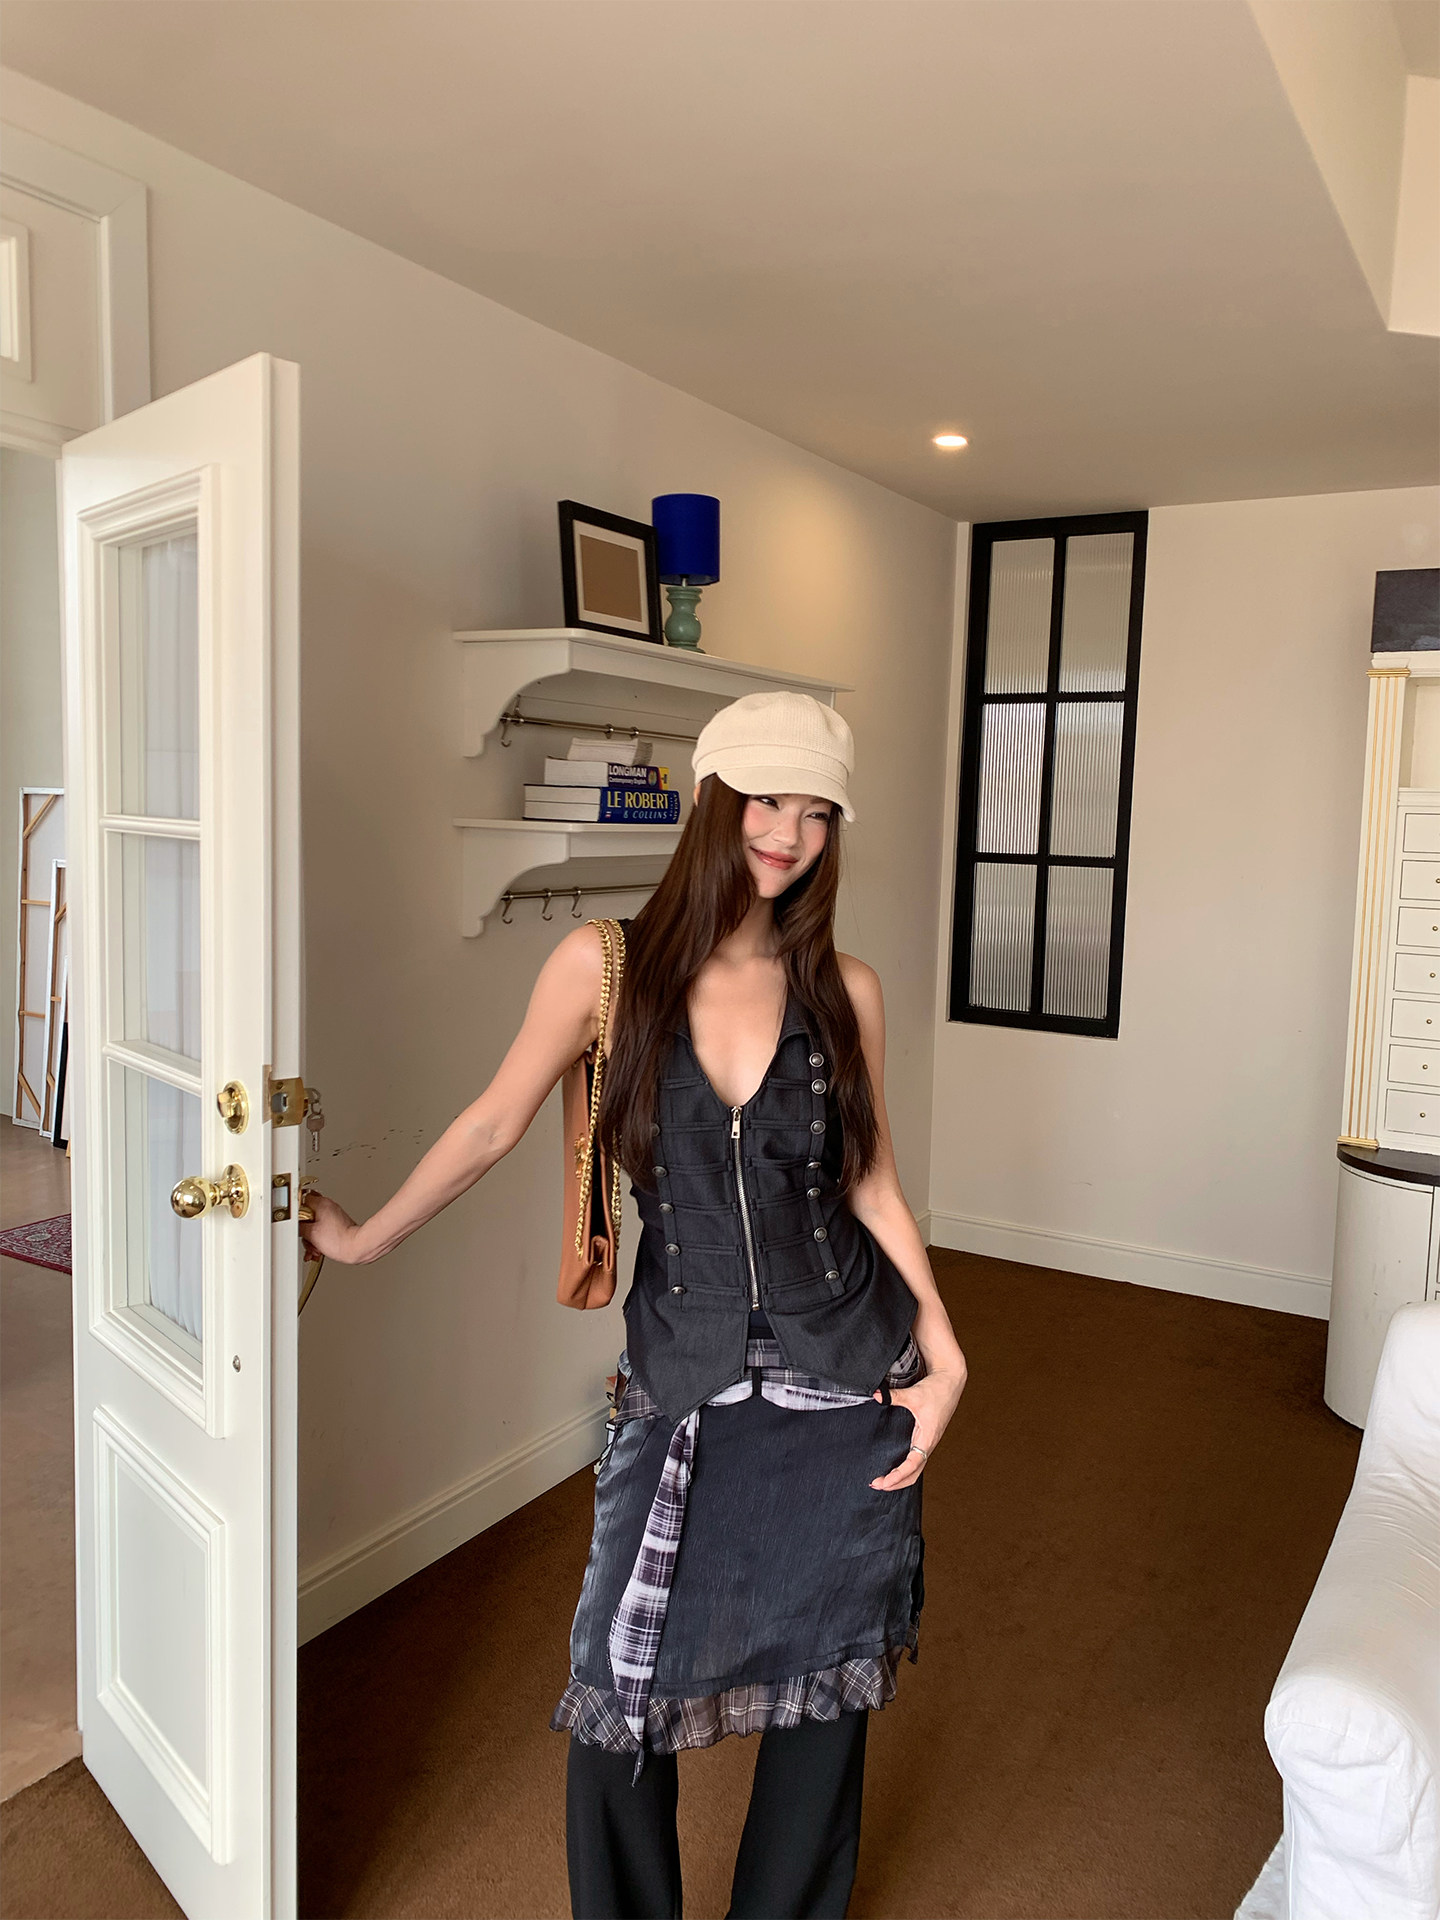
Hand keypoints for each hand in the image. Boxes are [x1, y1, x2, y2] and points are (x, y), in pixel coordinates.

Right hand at [300, 1189, 366, 1263]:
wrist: (356, 1248)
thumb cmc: (339, 1240)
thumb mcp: (311, 1233)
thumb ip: (299, 1226)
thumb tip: (294, 1226)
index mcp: (321, 1203)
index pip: (301, 1199)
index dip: (295, 1211)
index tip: (293, 1221)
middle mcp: (328, 1207)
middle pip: (306, 1215)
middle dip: (304, 1230)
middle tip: (306, 1238)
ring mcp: (333, 1216)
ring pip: (313, 1225)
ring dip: (311, 1238)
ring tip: (314, 1248)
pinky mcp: (336, 1225)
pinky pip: (321, 1230)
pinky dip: (318, 1239)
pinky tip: (318, 1249)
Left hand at [869, 1366, 964, 1490]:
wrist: (950, 1382)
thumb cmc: (936, 1390)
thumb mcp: (914, 1394)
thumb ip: (895, 1396)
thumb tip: (877, 1395)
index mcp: (927, 1437)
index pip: (912, 1465)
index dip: (898, 1476)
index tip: (883, 1482)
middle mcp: (928, 1443)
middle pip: (914, 1474)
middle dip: (896, 1483)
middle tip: (875, 1484)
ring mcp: (927, 1442)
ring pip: (915, 1469)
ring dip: (900, 1478)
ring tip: (882, 1481)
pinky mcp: (925, 1437)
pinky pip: (916, 1460)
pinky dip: (904, 1469)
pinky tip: (893, 1467)